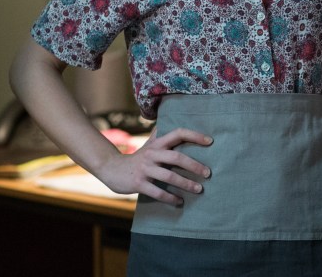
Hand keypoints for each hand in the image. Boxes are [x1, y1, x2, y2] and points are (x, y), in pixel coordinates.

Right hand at [95, 127, 212, 204]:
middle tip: (208, 173)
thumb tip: (173, 120)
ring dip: (186, 184)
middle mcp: (152, 154)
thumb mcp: (149, 144)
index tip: (210, 141)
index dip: (194, 136)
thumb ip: (162, 135)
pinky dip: (170, 197)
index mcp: (157, 144)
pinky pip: (157, 191)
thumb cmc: (137, 157)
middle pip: (176, 157)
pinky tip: (180, 201)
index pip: (178, 133)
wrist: (111, 169)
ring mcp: (144, 169)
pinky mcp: (138, 183)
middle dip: (194, 165)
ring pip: (169, 176)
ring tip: (199, 189)